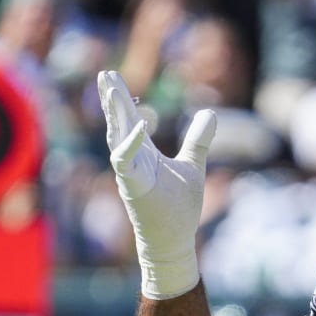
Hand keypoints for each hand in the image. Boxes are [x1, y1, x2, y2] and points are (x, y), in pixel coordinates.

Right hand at [97, 70, 215, 299]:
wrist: (174, 241)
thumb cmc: (179, 208)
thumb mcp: (192, 166)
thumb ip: (197, 140)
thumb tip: (211, 113)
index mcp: (144, 154)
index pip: (129, 119)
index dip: (121, 99)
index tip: (111, 75)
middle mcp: (133, 160)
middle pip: (119, 124)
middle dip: (111, 99)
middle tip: (105, 73)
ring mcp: (130, 174)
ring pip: (118, 138)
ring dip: (115, 114)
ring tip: (111, 89)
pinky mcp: (134, 188)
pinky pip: (126, 164)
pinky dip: (129, 146)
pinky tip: (135, 128)